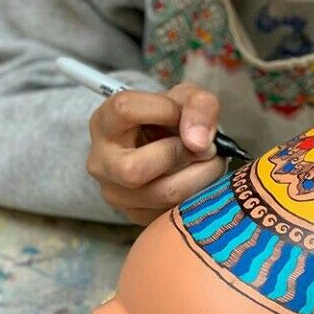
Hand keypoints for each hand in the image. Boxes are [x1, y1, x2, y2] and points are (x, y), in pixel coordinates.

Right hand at [87, 83, 226, 225]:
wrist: (172, 143)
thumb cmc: (172, 117)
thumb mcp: (187, 97)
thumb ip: (198, 106)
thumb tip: (198, 142)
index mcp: (105, 121)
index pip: (125, 110)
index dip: (164, 110)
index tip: (182, 114)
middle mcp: (101, 161)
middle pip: (134, 169)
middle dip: (181, 154)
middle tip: (207, 146)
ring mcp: (116, 193)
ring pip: (161, 193)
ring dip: (200, 176)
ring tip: (211, 161)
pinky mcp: (137, 216)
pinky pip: (174, 210)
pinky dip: (200, 193)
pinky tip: (203, 177)